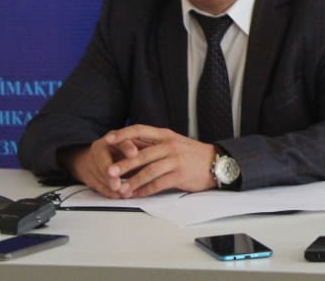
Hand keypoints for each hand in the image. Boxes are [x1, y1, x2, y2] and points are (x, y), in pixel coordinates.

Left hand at [65, 125, 216, 197]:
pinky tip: (137, 195)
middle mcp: (170, 145)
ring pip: (148, 171)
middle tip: (109, 172)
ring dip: (132, 182)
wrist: (215, 162)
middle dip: (123, 165)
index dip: (122, 135)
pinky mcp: (180, 175)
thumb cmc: (191, 154)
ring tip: (121, 189)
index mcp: (166, 135)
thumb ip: (154, 144)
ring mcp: (175, 160)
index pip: (140, 130)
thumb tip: (129, 148)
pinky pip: (158, 184)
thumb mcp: (173, 142)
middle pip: (141, 154)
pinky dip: (145, 191)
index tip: (108, 139)